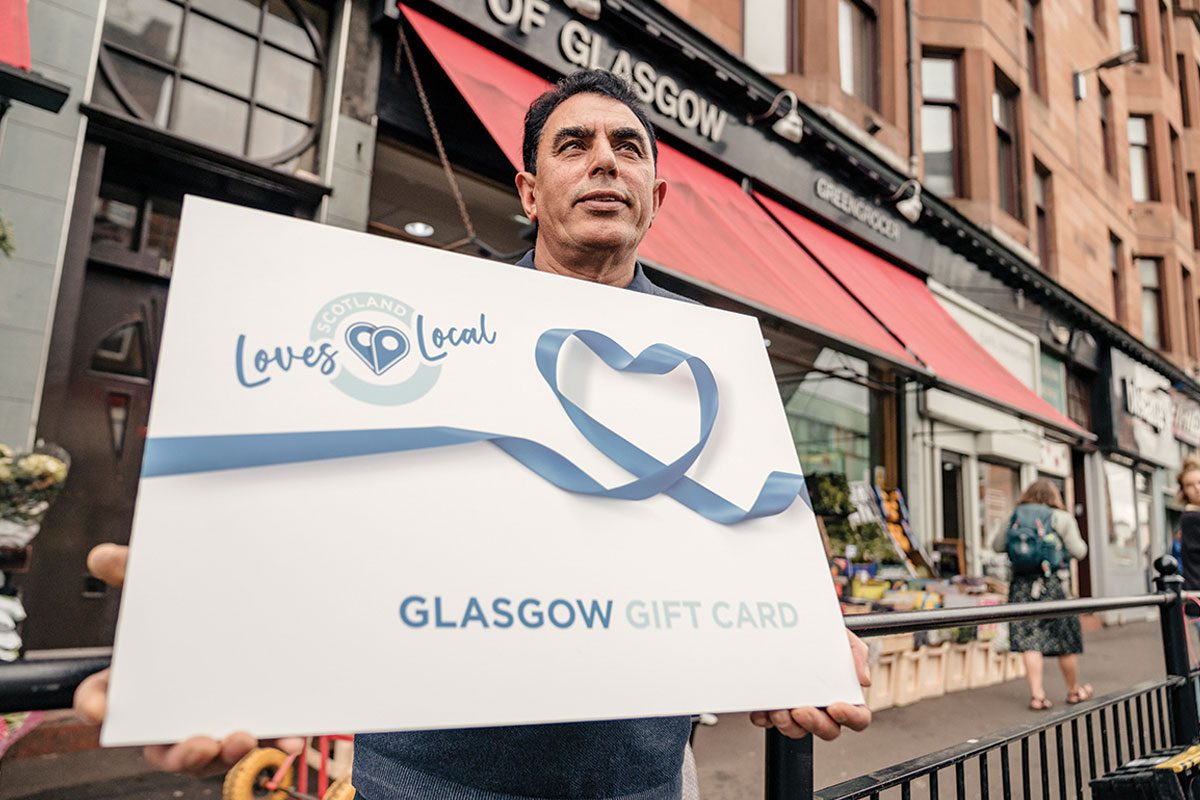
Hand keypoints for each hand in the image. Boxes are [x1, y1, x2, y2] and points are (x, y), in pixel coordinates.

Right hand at [72, 543, 304, 776]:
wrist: (256, 609)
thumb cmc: (198, 610)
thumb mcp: (169, 589)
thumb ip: (137, 572)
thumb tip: (101, 555)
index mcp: (141, 683)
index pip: (103, 698)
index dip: (96, 704)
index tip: (101, 711)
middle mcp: (174, 714)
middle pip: (165, 749)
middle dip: (182, 754)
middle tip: (200, 743)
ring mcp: (215, 723)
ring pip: (214, 756)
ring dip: (227, 754)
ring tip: (242, 738)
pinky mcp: (255, 725)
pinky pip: (263, 744)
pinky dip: (275, 743)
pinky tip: (289, 737)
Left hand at [749, 629, 871, 740]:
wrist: (788, 625)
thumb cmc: (818, 636)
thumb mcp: (841, 637)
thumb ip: (856, 653)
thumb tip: (864, 679)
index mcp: (844, 696)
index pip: (858, 719)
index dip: (851, 718)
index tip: (836, 707)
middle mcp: (822, 708)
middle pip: (828, 731)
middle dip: (815, 724)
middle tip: (802, 710)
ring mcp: (798, 712)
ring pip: (797, 731)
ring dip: (787, 725)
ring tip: (778, 709)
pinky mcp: (775, 710)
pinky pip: (769, 723)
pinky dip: (765, 718)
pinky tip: (763, 709)